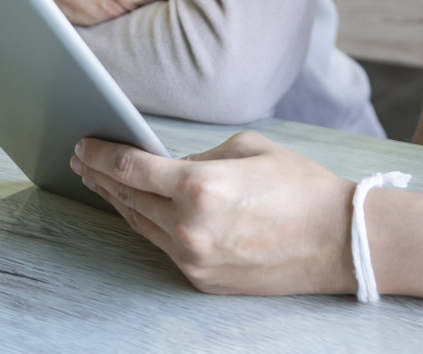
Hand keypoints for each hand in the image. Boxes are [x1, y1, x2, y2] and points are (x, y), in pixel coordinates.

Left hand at [71, 131, 355, 295]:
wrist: (341, 241)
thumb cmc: (302, 187)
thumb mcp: (249, 147)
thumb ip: (200, 154)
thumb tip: (170, 165)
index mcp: (200, 186)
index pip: (132, 168)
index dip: (101, 154)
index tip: (83, 143)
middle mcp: (189, 227)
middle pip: (128, 197)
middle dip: (100, 176)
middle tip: (82, 159)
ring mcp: (194, 258)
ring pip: (141, 224)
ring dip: (117, 201)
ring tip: (99, 182)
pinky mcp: (203, 279)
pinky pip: (163, 246)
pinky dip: (146, 223)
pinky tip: (137, 208)